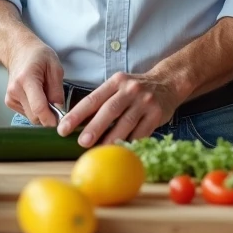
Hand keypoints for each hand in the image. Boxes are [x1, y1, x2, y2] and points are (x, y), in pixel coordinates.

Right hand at [5, 41, 64, 126]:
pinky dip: (35, 110)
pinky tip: (37, 96)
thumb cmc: (38, 55)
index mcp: (27, 79)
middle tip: (57, 106)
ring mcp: (10, 97)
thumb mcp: (55, 67)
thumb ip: (57, 91)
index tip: (61, 123)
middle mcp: (15, 90)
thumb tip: (60, 111)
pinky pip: (27, 114)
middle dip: (49, 116)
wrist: (18, 51)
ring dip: (42, 113)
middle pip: (35, 116)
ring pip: (31, 117)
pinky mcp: (9, 102)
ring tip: (45, 95)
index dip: (51, 119)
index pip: (39, 108)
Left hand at [57, 71, 182, 146]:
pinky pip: (141, 132)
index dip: (76, 114)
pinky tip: (120, 150)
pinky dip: (130, 142)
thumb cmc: (135, 89)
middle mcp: (130, 89)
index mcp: (116, 82)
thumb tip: (76, 123)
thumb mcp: (118, 87)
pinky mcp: (157, 114)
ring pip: (126, 123)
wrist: (168, 83)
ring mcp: (145, 102)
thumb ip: (101, 102)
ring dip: (112, 138)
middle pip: (109, 110)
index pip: (92, 99)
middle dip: (94, 127)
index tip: (63, 128)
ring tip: (100, 149)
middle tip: (82, 142)